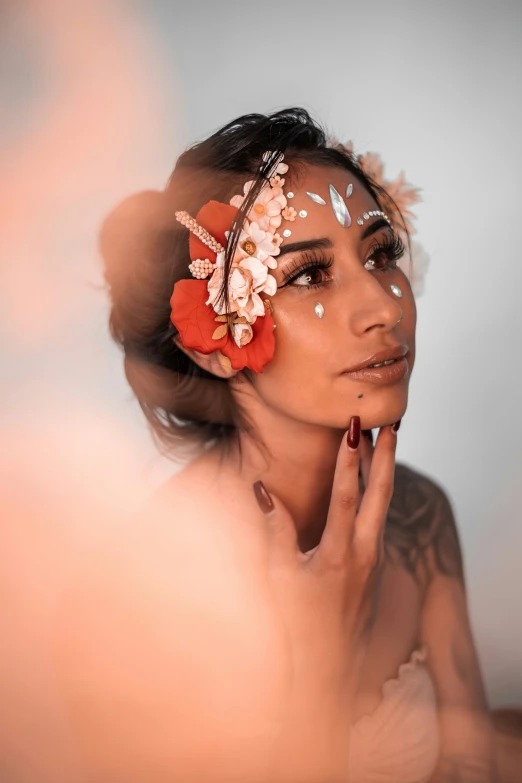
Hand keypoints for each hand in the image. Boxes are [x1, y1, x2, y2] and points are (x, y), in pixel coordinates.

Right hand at [253, 417, 398, 782]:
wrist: (324, 673)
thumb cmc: (295, 626)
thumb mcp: (279, 577)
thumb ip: (274, 530)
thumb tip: (260, 489)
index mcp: (341, 556)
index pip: (347, 496)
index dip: (349, 460)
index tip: (354, 428)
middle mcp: (366, 556)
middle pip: (381, 495)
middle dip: (386, 456)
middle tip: (390, 423)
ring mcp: (374, 563)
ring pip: (383, 507)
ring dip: (383, 474)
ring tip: (383, 443)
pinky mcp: (374, 571)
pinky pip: (378, 522)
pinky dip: (376, 497)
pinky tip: (370, 487)